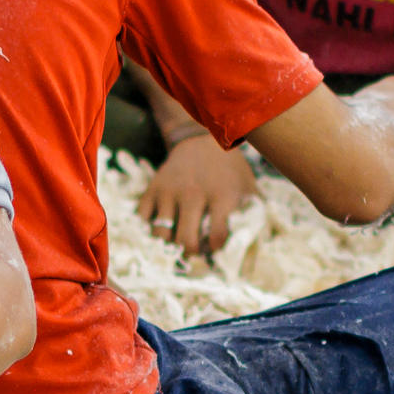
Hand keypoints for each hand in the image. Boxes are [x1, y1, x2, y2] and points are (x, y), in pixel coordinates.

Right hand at [145, 134, 261, 258]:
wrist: (204, 140)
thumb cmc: (230, 172)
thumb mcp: (248, 189)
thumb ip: (250, 217)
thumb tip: (247, 248)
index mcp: (222, 195)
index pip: (216, 237)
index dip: (216, 248)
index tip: (215, 246)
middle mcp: (194, 192)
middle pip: (185, 241)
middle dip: (190, 253)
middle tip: (194, 250)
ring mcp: (170, 190)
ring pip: (160, 234)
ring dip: (168, 243)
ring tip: (178, 239)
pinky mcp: (153, 187)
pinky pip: (143, 219)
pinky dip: (150, 226)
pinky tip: (164, 224)